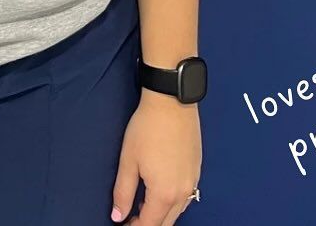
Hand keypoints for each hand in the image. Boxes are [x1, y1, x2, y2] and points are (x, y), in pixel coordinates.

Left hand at [110, 91, 201, 225]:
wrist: (171, 101)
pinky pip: (186, 197)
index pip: (149, 225)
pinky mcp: (197, 170)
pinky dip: (173, 202)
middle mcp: (183, 193)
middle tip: (130, 217)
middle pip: (166, 223)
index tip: (122, 223)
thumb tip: (118, 216)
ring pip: (178, 211)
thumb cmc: (147, 128)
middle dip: (147, 224)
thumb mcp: (129, 160)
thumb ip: (123, 192)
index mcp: (164, 194)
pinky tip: (160, 191)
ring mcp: (193, 182)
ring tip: (142, 204)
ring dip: (161, 214)